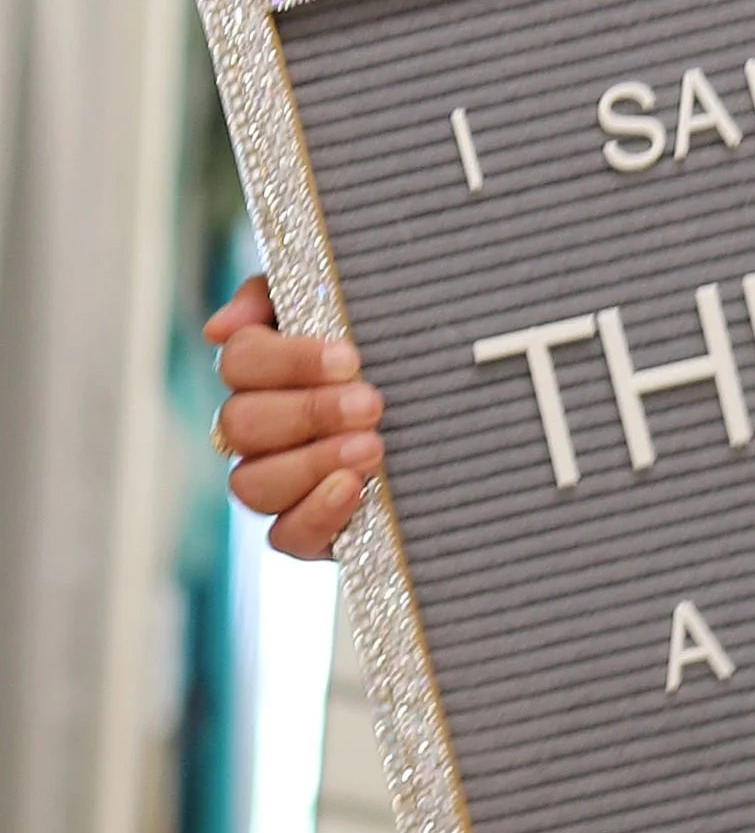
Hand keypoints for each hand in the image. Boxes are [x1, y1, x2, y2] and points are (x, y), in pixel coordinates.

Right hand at [204, 274, 384, 559]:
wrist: (457, 415)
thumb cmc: (389, 349)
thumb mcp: (348, 303)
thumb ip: (279, 295)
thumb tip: (219, 329)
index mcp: (263, 371)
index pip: (240, 360)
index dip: (289, 360)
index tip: (350, 358)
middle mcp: (259, 430)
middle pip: (240, 424)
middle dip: (308, 412)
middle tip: (371, 404)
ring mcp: (278, 482)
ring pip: (250, 484)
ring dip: (311, 463)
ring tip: (372, 447)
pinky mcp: (307, 529)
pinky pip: (284, 536)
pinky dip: (316, 514)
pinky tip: (354, 489)